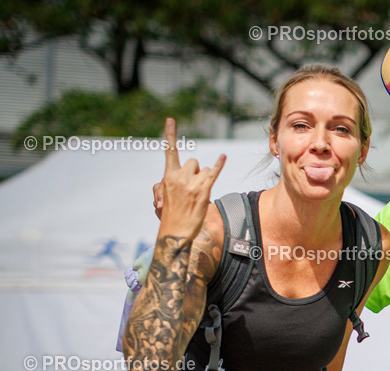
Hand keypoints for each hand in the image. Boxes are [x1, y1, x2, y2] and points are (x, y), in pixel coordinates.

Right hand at [157, 117, 224, 240]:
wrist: (175, 232)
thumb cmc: (171, 214)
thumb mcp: (164, 195)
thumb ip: (172, 181)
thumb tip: (179, 178)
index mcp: (168, 176)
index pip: (169, 151)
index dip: (170, 134)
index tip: (170, 119)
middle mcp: (179, 176)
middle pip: (194, 162)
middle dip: (196, 171)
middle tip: (192, 189)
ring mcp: (191, 183)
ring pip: (203, 170)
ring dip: (204, 179)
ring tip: (197, 196)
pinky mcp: (203, 191)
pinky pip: (213, 173)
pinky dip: (219, 164)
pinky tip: (224, 156)